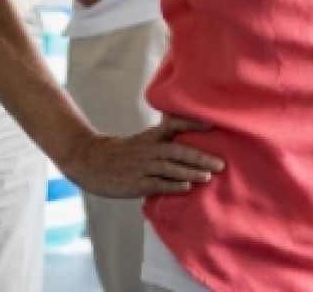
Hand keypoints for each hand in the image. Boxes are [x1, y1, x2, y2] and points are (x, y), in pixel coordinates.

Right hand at [61, 115, 223, 198]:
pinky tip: (187, 188)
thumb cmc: (121, 153)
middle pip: (178, 150)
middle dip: (200, 157)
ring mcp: (142, 167)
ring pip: (171, 169)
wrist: (91, 163)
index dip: (193, 123)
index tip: (212, 123)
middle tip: (221, 163)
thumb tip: (187, 142)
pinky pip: (158, 184)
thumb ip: (161, 141)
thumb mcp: (141, 141)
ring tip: (208, 177)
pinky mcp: (136, 183)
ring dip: (191, 173)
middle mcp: (149, 150)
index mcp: (151, 137)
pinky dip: (173, 186)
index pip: (174, 125)